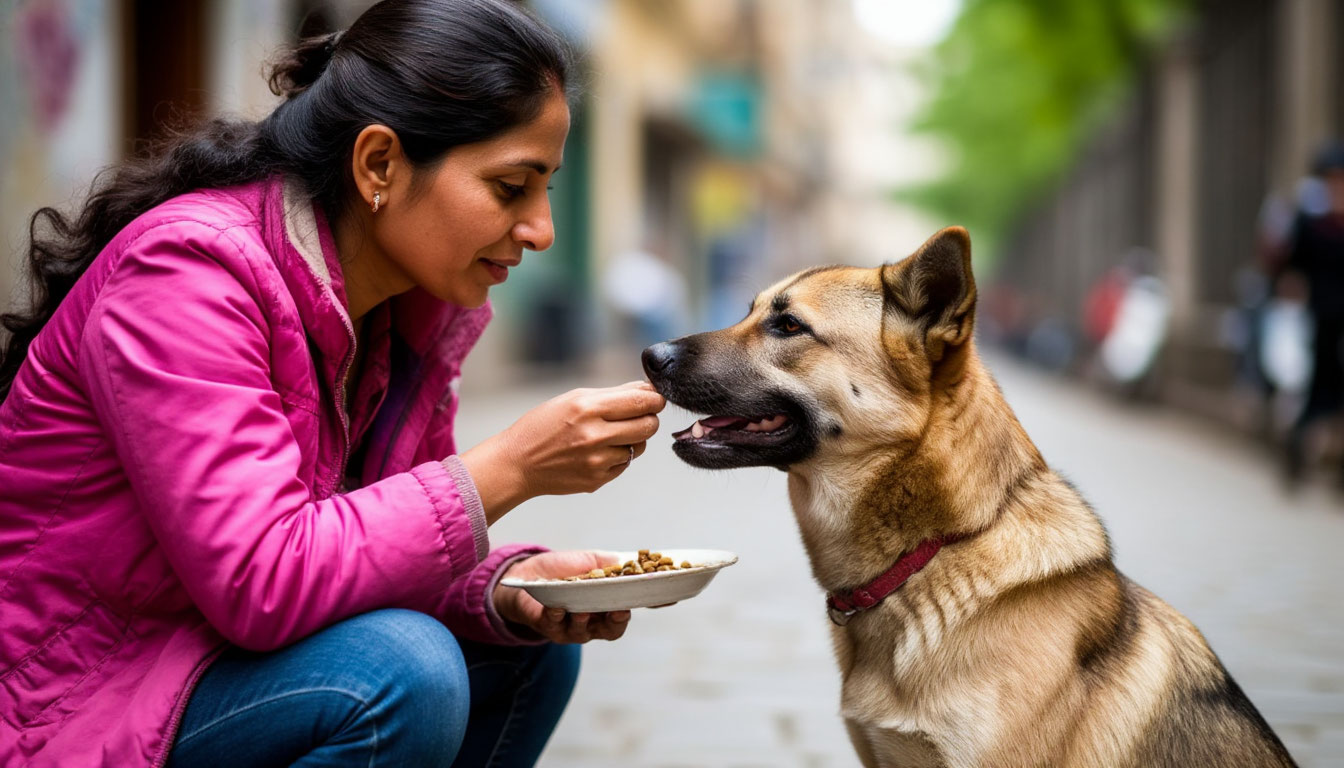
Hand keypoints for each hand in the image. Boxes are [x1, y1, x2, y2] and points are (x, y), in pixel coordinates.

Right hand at [462, 381, 664, 521]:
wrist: (517, 463)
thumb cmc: (544, 425)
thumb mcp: (574, 399)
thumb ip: (614, 394)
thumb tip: (648, 389)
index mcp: (588, 408)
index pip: (642, 401)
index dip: (655, 399)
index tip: (655, 398)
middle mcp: (595, 435)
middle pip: (649, 425)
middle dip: (648, 418)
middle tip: (637, 416)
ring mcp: (597, 460)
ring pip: (640, 446)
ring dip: (632, 439)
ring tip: (609, 434)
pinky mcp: (597, 480)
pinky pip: (624, 464)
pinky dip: (618, 456)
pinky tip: (597, 451)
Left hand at [493, 551, 631, 642]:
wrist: (531, 573)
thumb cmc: (565, 570)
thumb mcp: (590, 562)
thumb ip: (608, 563)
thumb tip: (628, 563)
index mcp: (604, 609)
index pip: (620, 618)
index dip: (625, 615)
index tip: (628, 606)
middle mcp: (590, 624)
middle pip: (608, 630)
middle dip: (613, 622)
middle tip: (617, 611)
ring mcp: (569, 628)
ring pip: (580, 631)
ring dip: (583, 621)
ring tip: (583, 611)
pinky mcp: (548, 627)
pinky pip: (553, 625)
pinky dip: (556, 616)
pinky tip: (556, 608)